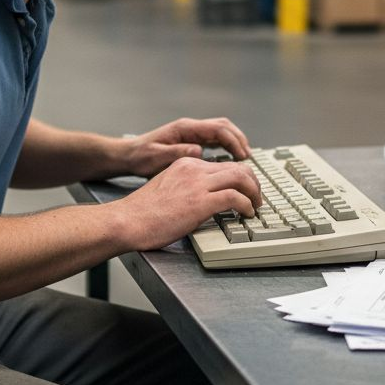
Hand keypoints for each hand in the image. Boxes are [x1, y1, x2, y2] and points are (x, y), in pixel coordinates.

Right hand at [114, 157, 261, 250]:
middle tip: (257, 197)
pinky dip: (246, 205)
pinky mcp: (200, 202)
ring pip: (241, 177)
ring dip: (254, 192)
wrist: (127, 221)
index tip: (246, 189)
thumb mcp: (167, 188)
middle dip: (253, 182)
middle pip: (237, 167)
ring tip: (256, 206)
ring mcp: (197, 184)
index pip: (223, 164)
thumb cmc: (142, 213)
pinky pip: (235, 197)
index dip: (240, 177)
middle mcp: (194, 169)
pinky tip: (247, 213)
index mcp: (185, 163)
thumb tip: (203, 198)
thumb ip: (186, 187)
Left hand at [121, 117, 250, 177]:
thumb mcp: (156, 157)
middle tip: (248, 157)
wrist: (129, 155)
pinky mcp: (191, 141)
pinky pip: (215, 140)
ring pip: (221, 132)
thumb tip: (199, 150)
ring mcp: (191, 133)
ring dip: (235, 142)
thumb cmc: (141, 157)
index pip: (217, 128)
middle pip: (223, 126)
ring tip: (244, 158)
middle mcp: (190, 128)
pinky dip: (227, 147)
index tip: (243, 155)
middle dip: (239, 139)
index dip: (233, 140)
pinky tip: (231, 160)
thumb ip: (177, 152)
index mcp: (185, 128)